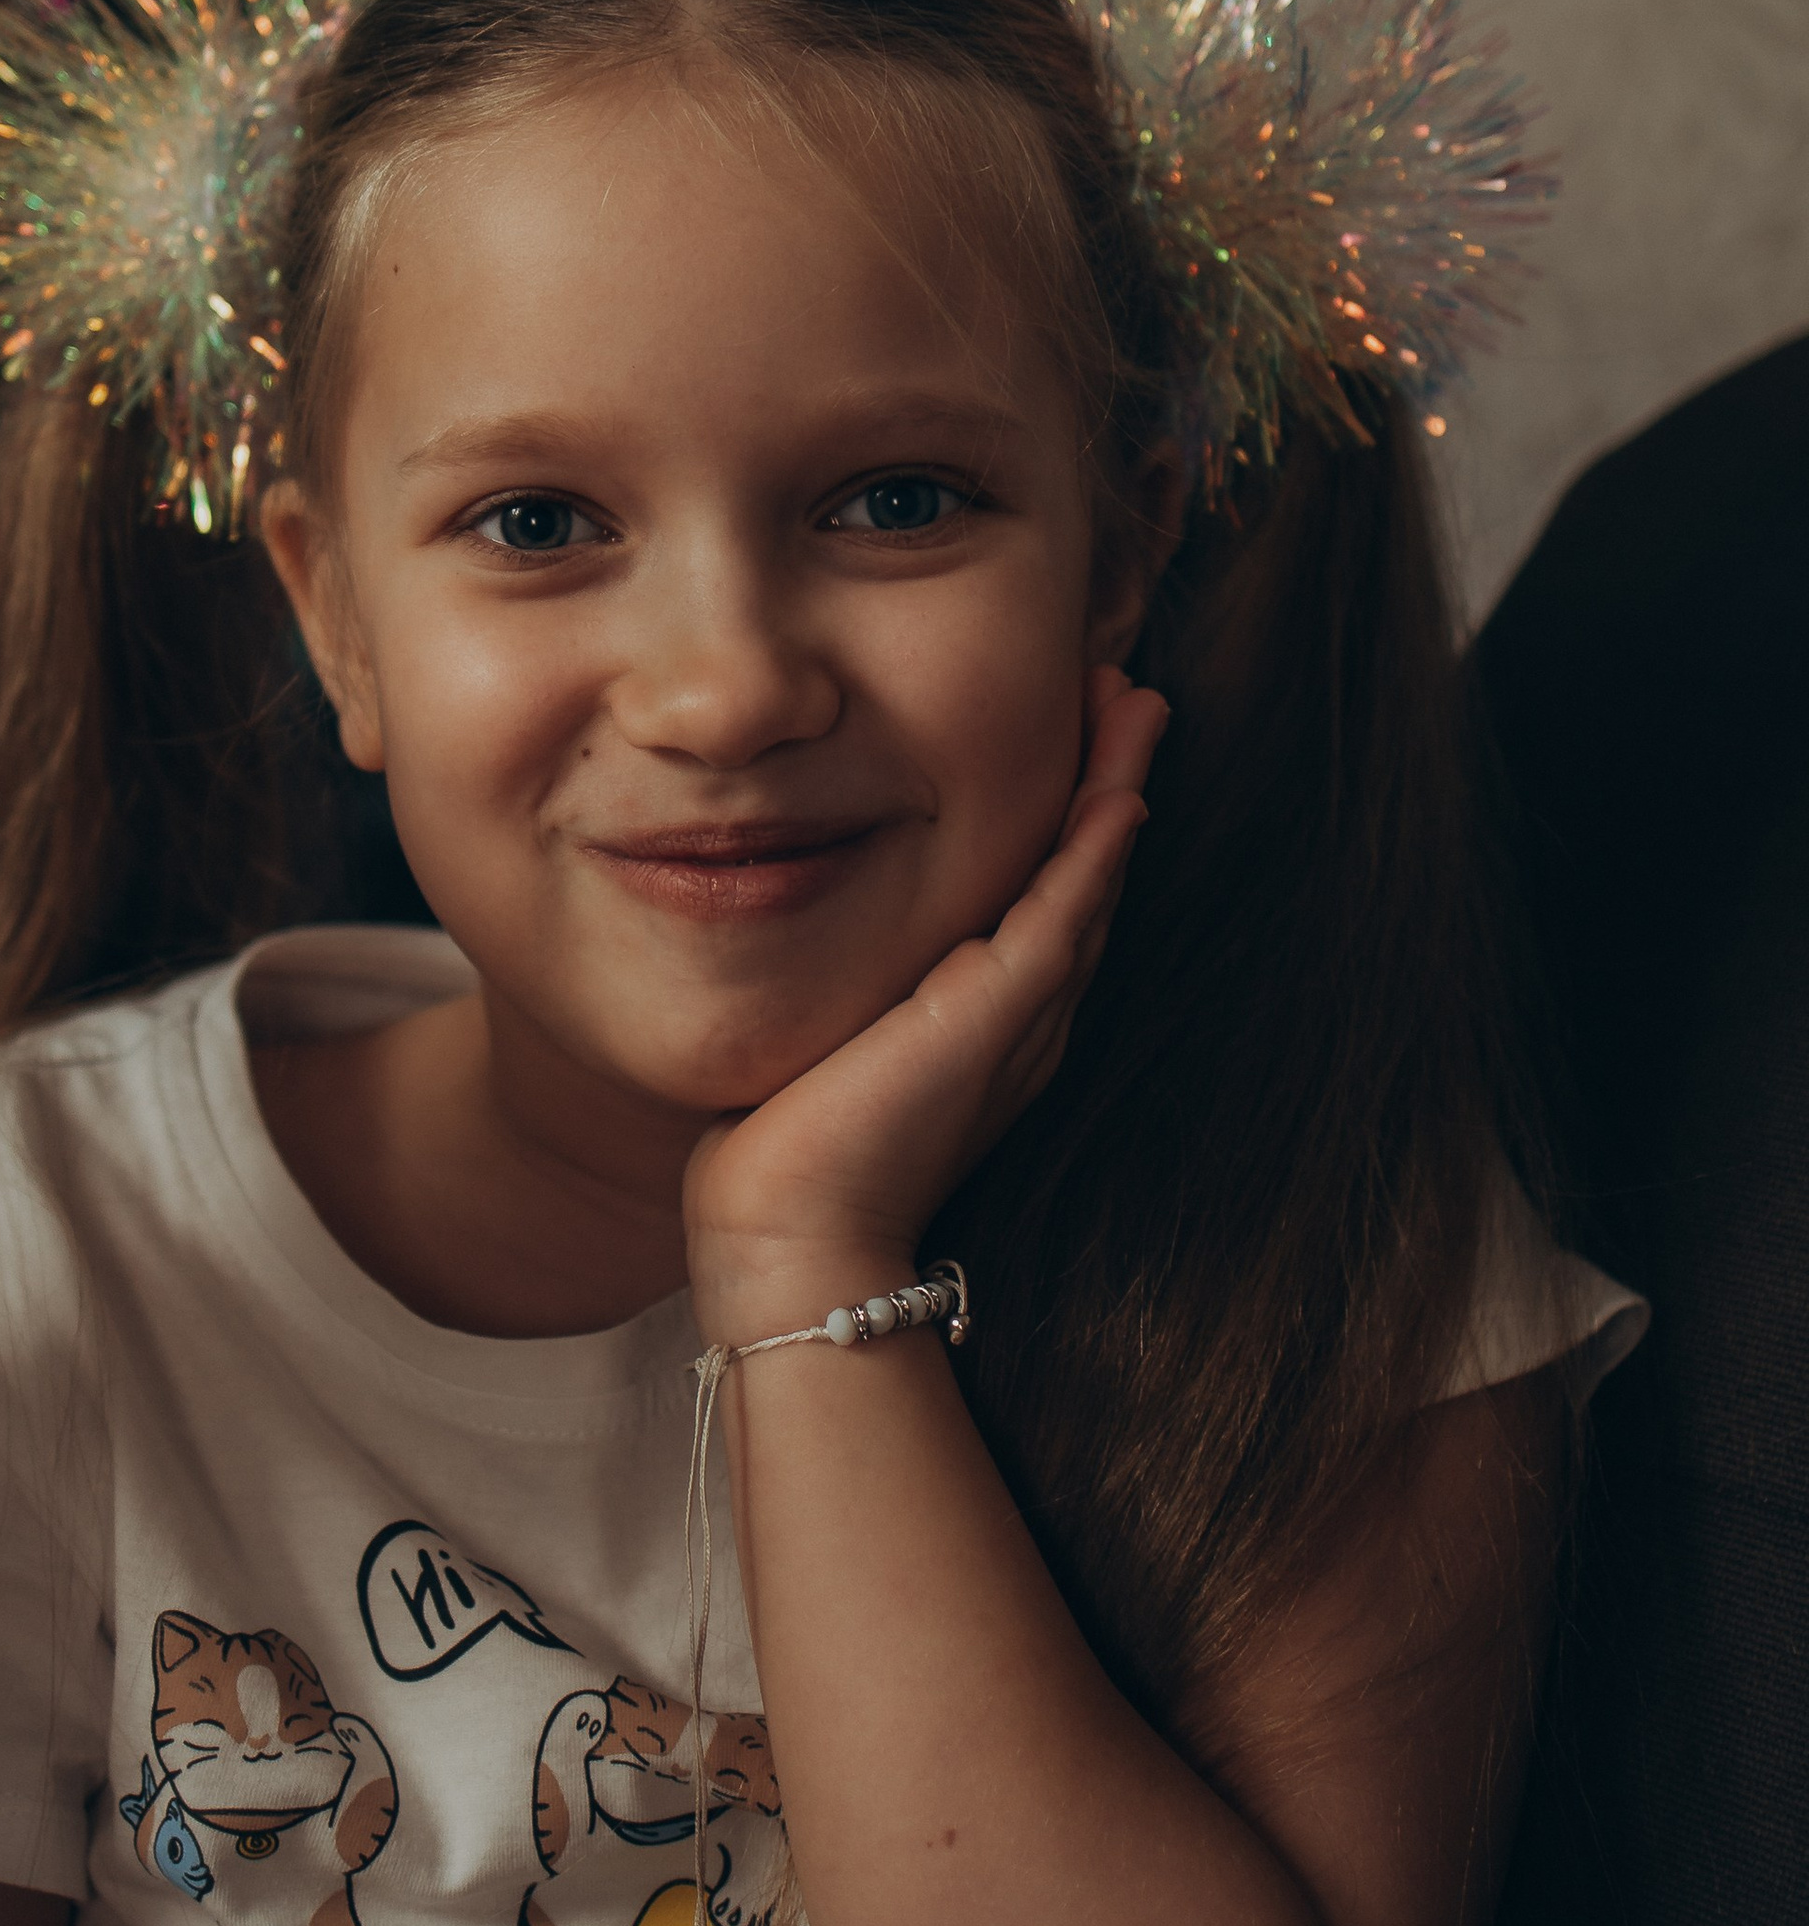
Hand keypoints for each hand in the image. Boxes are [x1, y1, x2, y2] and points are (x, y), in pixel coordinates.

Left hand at [685, 667, 1167, 1328]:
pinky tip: (1116, 793)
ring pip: (1089, 883)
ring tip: (1135, 705)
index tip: (1071, 731)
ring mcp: (1019, 1019)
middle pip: (1084, 877)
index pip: (1044, 897)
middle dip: (1109, 779)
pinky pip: (1064, 917)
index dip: (1068, 814)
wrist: (790, 1233)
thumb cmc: (790, 1148)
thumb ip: (853, 983)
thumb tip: (816, 920)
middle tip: (1130, 692)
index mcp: (987, 1022)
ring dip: (1117, 789)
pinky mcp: (998, 1019)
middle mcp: (1021, 1018)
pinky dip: (1092, 852)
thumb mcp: (831, 1032)